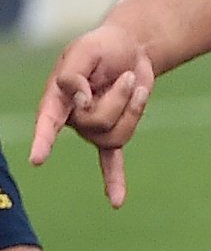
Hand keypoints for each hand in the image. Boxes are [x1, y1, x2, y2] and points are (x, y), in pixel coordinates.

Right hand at [30, 24, 155, 206]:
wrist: (130, 49)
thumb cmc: (103, 47)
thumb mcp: (86, 49)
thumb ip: (74, 74)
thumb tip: (79, 102)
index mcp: (58, 97)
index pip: (47, 120)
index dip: (43, 140)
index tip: (37, 159)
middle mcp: (73, 118)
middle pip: (96, 124)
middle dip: (118, 98)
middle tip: (125, 75)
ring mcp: (94, 128)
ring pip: (116, 135)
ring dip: (133, 107)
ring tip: (133, 83)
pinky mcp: (116, 131)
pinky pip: (112, 161)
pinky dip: (114, 181)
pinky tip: (117, 202)